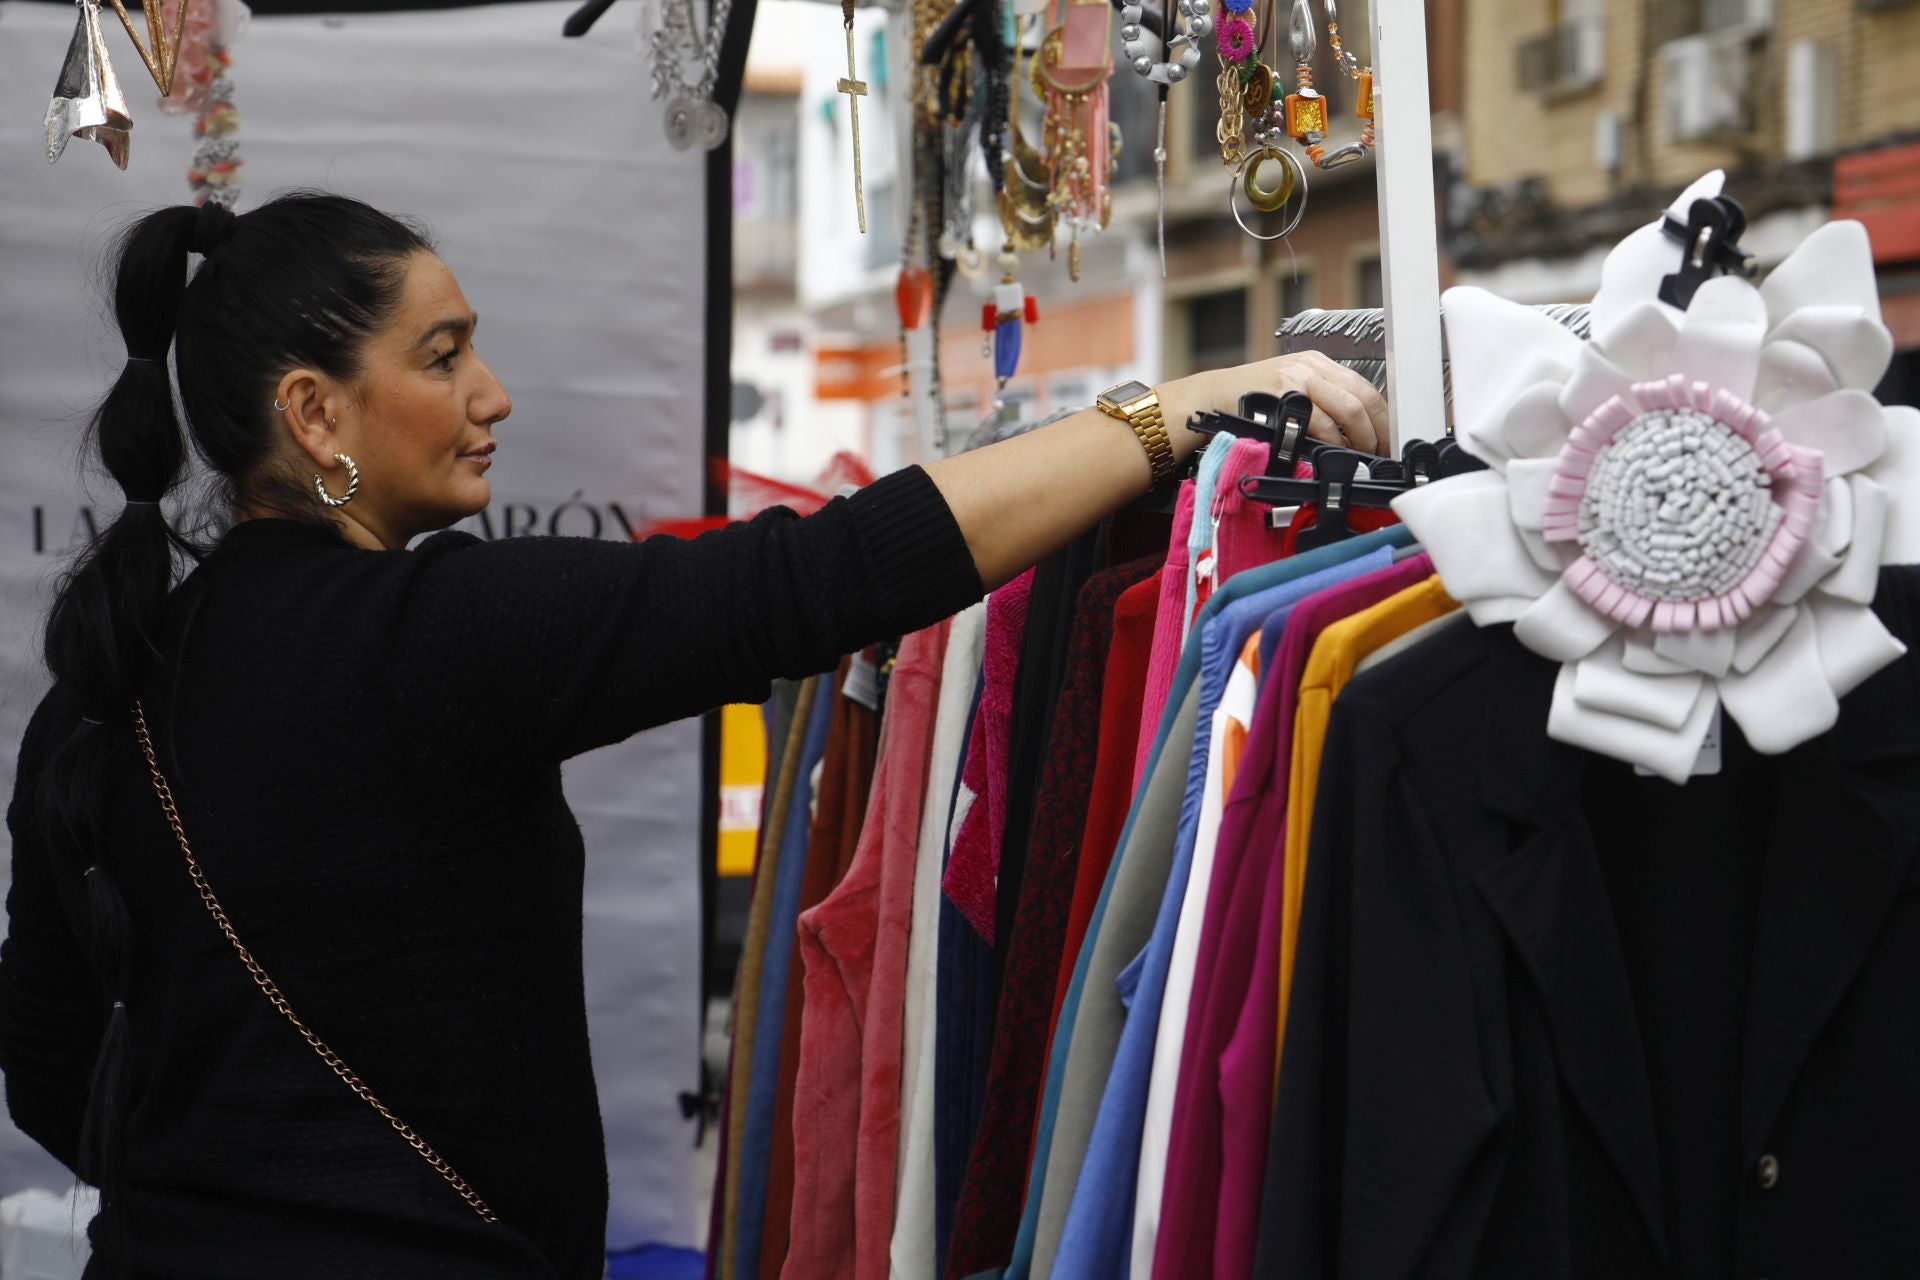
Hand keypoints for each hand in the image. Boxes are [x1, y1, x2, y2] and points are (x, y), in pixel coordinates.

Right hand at [1157, 350, 1390, 457]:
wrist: (1209, 400)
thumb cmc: (1249, 403)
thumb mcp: (1290, 392)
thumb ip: (1321, 404)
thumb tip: (1358, 435)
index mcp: (1317, 363)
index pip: (1365, 387)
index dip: (1383, 417)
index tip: (1387, 439)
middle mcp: (1310, 366)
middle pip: (1363, 397)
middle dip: (1377, 431)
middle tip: (1378, 453)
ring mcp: (1297, 378)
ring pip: (1348, 408)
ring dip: (1359, 439)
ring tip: (1359, 456)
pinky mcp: (1283, 395)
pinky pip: (1320, 422)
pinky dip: (1332, 443)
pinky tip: (1332, 454)